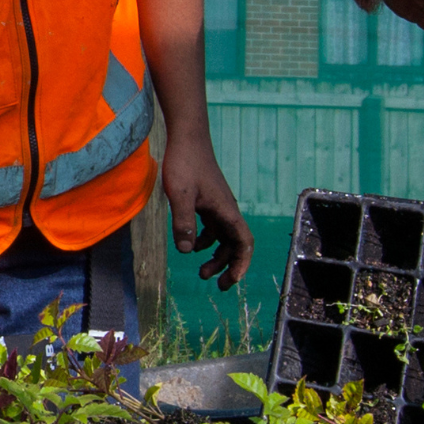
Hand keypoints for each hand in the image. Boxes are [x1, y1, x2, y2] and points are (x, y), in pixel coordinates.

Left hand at [159, 136, 251, 289]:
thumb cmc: (185, 164)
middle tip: (216, 286)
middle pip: (235, 245)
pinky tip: (191, 245)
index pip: (243, 243)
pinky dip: (206, 240)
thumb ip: (183, 223)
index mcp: (226, 211)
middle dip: (228, 267)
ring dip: (216, 256)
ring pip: (224, 238)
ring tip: (201, 272)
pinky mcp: (207, 201)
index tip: (231, 281)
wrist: (187, 138)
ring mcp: (218, 206)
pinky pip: (213, 227)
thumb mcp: (180, 196)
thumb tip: (187, 251)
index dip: (241, 264)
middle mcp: (226, 210)